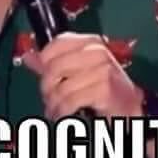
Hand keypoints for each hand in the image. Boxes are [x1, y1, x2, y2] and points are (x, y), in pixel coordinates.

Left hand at [23, 32, 143, 119]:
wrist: (131, 107)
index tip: (43, 76)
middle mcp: (97, 51)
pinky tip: (61, 115)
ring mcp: (103, 69)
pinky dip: (62, 111)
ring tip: (53, 110)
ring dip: (53, 103)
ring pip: (61, 88)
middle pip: (54, 67)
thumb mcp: (78, 72)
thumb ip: (51, 64)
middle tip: (47, 98)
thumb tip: (27, 57)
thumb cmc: (102, 88)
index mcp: (90, 41)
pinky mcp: (104, 89)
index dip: (43, 62)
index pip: (56, 44)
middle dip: (46, 87)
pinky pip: (71, 101)